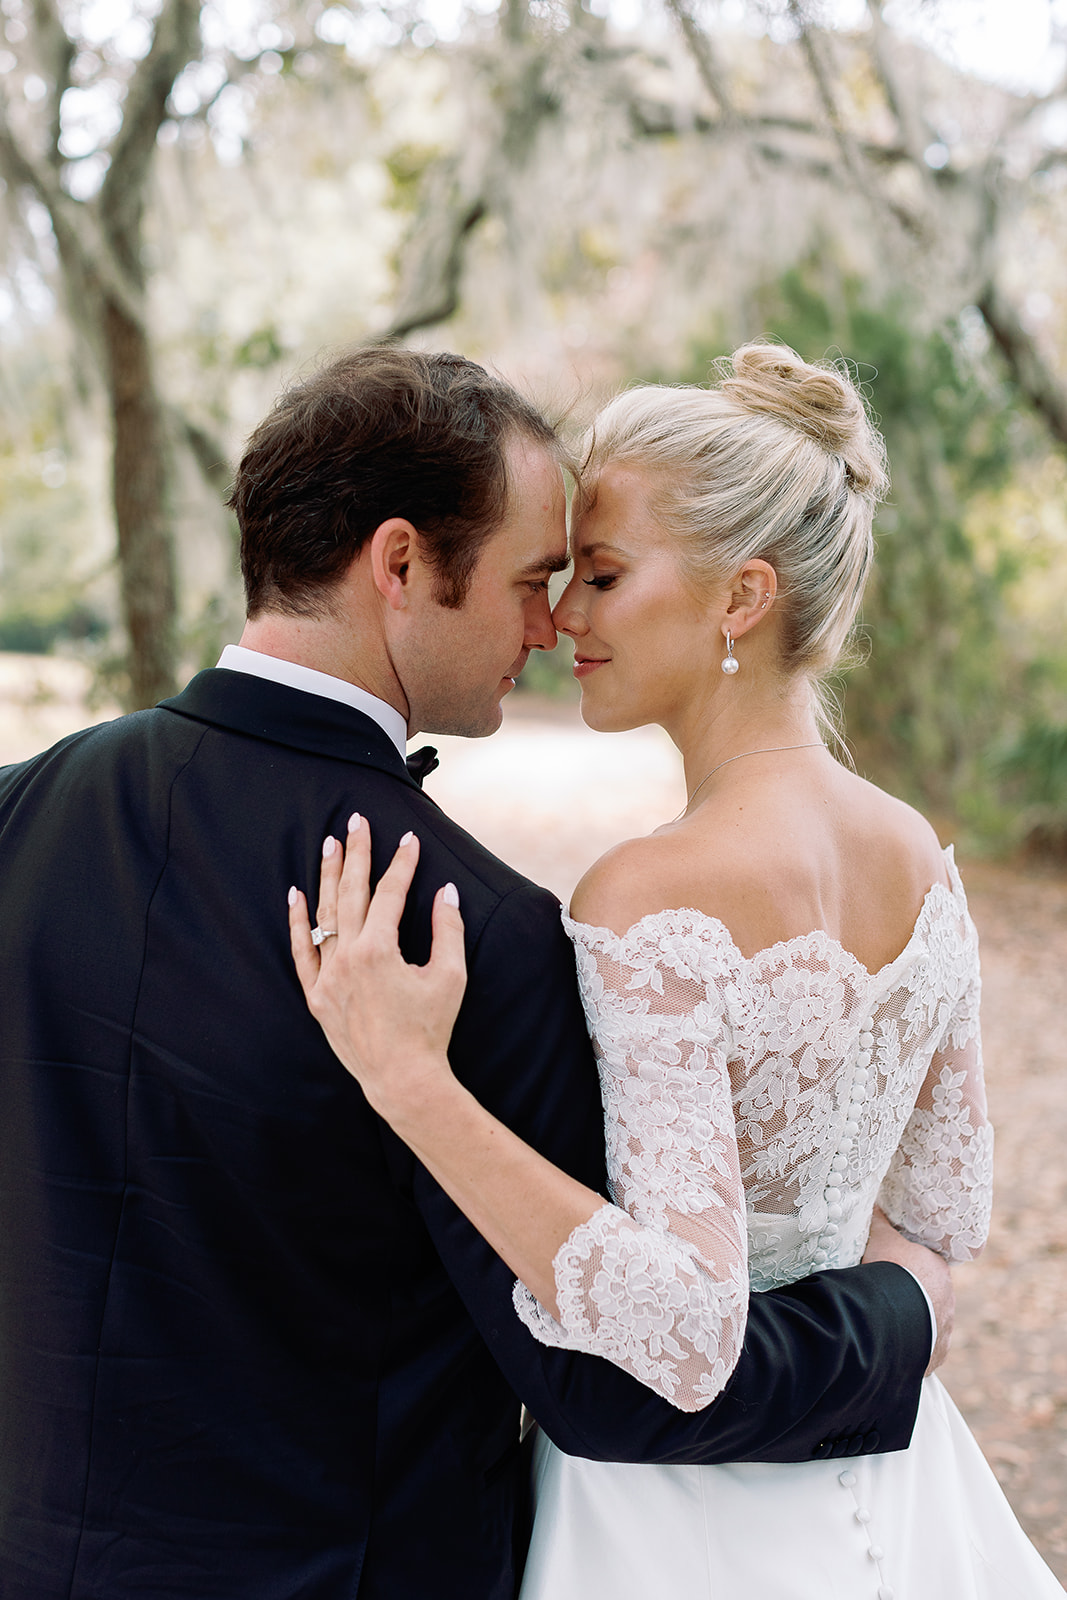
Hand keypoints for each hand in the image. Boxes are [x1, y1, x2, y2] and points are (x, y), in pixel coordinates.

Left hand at [288, 815, 467, 1123]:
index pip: (389, 894)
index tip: (409, 840)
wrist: (403, 1078)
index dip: (401, 865)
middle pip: (351, 894)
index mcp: (379, 951)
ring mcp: (327, 978)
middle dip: (356, 855)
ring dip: (328, 878)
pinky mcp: (317, 997)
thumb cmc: (431, 1029)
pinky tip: (296, 895)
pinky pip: (301, 953)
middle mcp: (347, 960)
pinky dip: (297, 924)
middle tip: (356, 822)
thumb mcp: (449, 977)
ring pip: (323, 917)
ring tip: (330, 844)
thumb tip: (446, 892)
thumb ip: (448, 929)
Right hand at [862, 1206, 953, 1373]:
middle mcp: (948, 1300)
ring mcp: (943, 1330)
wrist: (891, 1315)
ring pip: (928, 1324)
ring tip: (886, 1324)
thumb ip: (880, 1222)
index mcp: (939, 1271)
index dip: (908, 1268)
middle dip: (911, 1297)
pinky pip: (923, 1350)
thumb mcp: (881, 1239)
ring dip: (912, 1324)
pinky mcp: (935, 1354)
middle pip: (929, 1296)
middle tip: (885, 1297)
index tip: (891, 1271)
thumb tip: (875, 1204)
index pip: (926, 1267)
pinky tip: (892, 1345)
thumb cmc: (889, 1270)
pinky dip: (910, 1348)